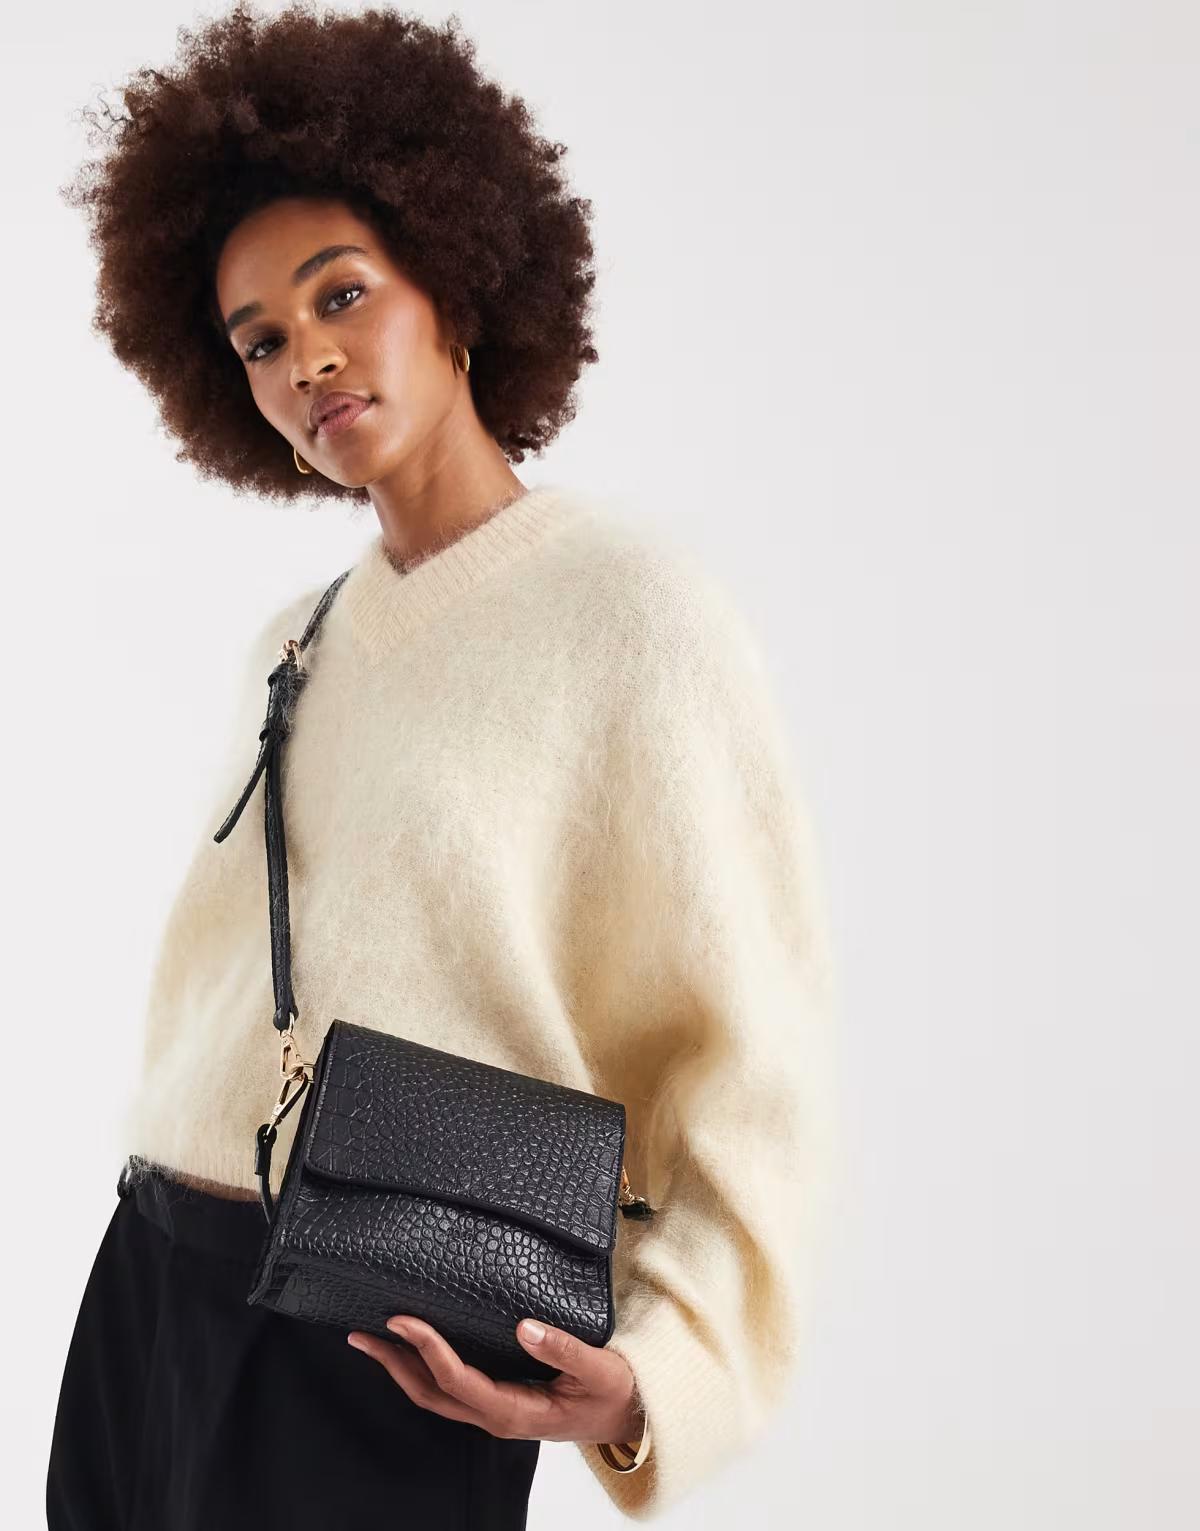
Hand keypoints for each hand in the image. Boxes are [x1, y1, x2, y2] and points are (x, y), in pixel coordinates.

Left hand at [346, 1314, 645, 1445]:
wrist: (629, 1417)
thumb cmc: (614, 1393)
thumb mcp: (599, 1369)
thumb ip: (563, 1349)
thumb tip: (524, 1327)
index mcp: (515, 1410)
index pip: (458, 1381)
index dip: (427, 1349)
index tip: (403, 1320)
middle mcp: (497, 1416)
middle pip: (431, 1394)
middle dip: (394, 1364)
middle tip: (362, 1333)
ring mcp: (495, 1412)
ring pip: (435, 1396)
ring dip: (402, 1368)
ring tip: (374, 1340)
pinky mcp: (499, 1401)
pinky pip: (451, 1390)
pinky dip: (424, 1369)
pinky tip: (414, 1349)